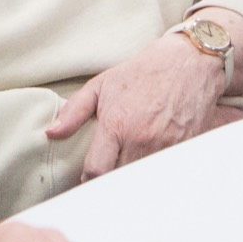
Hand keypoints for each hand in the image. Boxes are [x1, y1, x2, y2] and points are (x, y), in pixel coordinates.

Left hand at [45, 40, 217, 180]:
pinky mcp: (187, 149)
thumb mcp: (103, 84)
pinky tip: (153, 164)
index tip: (90, 177)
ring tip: (130, 168)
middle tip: (109, 174)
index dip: (90, 179)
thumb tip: (52, 133)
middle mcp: (142, 139)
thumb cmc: (144, 72)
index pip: (97, 171)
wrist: (190, 61)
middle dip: (112, 180)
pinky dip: (159, 172)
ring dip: (135, 178)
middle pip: (121, 180)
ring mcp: (167, 147)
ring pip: (144, 179)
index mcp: (118, 124)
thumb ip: (74, 111)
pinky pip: (168, 172)